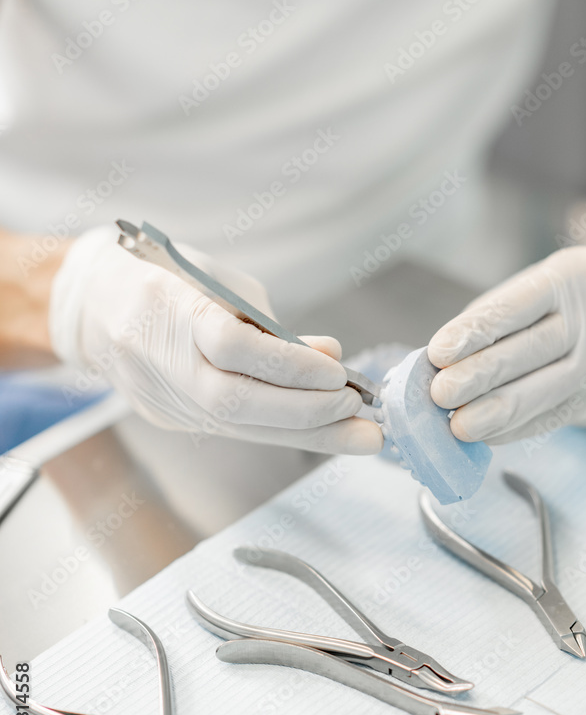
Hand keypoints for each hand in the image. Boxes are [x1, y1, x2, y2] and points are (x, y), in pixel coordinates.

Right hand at [49, 227, 381, 453]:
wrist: (94, 305)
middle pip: (237, 403)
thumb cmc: (165, 277)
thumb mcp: (220, 280)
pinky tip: (322, 430)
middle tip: (362, 416)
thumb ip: (272, 324)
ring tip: (359, 437)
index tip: (341, 374)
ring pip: (239, 428)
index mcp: (169, 310)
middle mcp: (161, 362)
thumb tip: (329, 357)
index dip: (291, 366)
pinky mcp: (168, 418)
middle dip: (308, 415)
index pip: (233, 347)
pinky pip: (232, 429)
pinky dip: (282, 430)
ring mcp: (161, 397)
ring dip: (307, 434)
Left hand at [427, 247, 585, 443]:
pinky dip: (513, 428)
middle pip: (531, 350)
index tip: (438, 354)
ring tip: (458, 424)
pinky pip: (551, 419)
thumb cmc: (551, 304)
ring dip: (495, 412)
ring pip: (544, 391)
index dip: (475, 332)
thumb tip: (438, 364)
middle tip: (441, 394)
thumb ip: (485, 322)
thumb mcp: (524, 292)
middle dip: (480, 376)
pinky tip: (485, 434)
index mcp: (570, 276)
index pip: (515, 307)